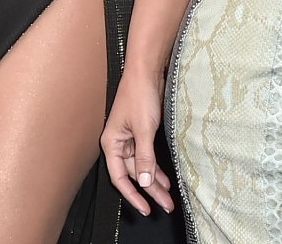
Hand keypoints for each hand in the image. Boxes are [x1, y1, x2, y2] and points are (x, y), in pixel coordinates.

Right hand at [100, 70, 173, 216]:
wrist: (146, 72)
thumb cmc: (139, 95)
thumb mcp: (144, 129)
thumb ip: (145, 157)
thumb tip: (145, 183)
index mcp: (112, 142)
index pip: (119, 177)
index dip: (132, 195)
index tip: (145, 208)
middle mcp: (118, 142)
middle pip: (133, 174)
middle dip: (149, 190)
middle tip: (166, 205)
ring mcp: (129, 138)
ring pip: (141, 166)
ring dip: (154, 181)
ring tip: (169, 196)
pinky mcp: (140, 133)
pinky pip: (147, 156)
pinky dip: (155, 167)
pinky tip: (165, 178)